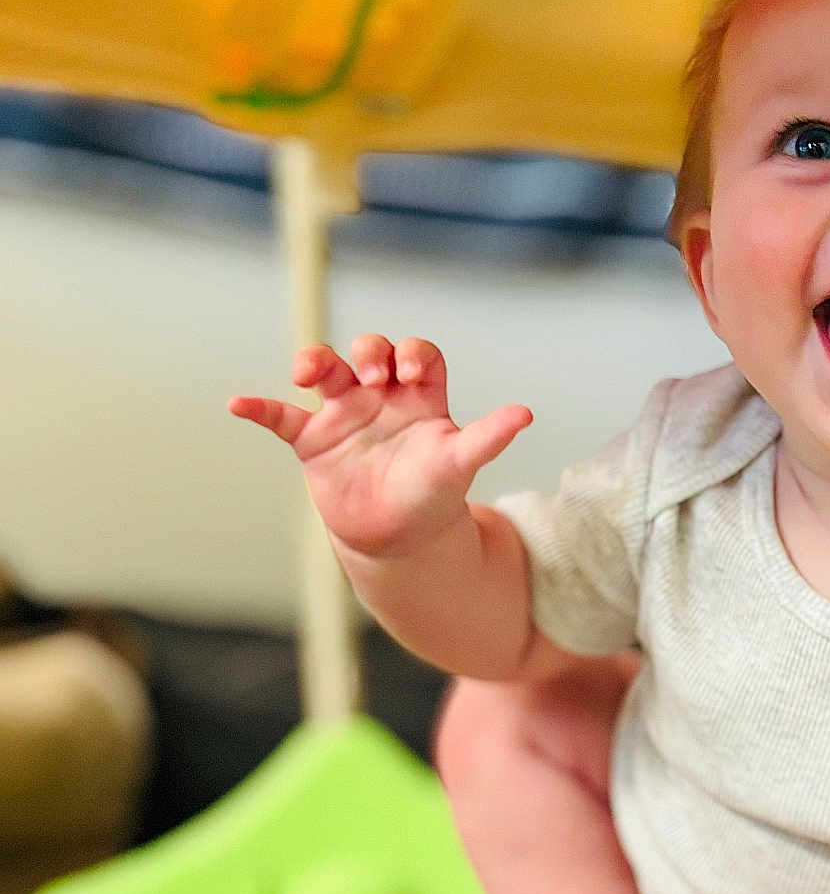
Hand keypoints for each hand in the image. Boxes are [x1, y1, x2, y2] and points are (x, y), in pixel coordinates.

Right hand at [228, 334, 531, 557]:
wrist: (401, 541)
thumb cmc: (435, 497)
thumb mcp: (460, 463)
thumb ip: (488, 437)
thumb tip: (526, 413)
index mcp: (421, 399)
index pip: (418, 355)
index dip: (413, 352)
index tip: (412, 370)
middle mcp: (382, 400)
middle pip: (370, 352)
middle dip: (370, 351)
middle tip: (376, 376)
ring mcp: (345, 417)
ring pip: (326, 372)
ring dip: (315, 362)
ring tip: (309, 372)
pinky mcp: (314, 441)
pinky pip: (281, 417)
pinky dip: (260, 408)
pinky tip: (238, 404)